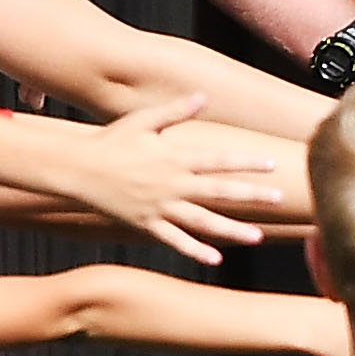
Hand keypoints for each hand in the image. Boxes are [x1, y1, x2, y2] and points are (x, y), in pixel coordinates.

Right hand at [53, 93, 282, 264]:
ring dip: (232, 230)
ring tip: (257, 238)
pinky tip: (216, 259)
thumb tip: (202, 96)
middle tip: (279, 199)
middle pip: (219, 191)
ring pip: (202, 221)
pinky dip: (195, 251)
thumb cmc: (110, 141)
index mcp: (174, 156)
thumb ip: (175, 111)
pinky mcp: (146, 224)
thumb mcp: (142, 120)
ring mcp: (159, 206)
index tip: (273, 164)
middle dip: (251, 195)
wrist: (75, 168)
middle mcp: (171, 183)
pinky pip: (175, 240)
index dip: (247, 162)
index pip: (219, 159)